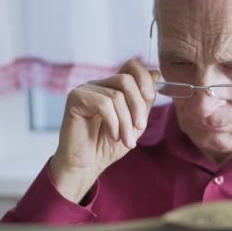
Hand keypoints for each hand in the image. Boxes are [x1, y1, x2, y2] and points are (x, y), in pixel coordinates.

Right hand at [49, 59, 159, 202]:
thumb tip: (156, 73)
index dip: (144, 76)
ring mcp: (86, 89)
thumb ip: (144, 100)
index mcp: (113, 87)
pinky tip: (113, 136)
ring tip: (126, 140)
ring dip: (126, 122)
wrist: (86, 165)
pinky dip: (113, 123)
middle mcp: (99, 84)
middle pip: (126, 79)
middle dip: (137, 105)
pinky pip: (102, 103)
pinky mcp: (75, 98)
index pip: (131, 65)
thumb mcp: (135, 123)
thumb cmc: (109, 145)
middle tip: (140, 127)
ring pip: (116, 95)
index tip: (150, 96)